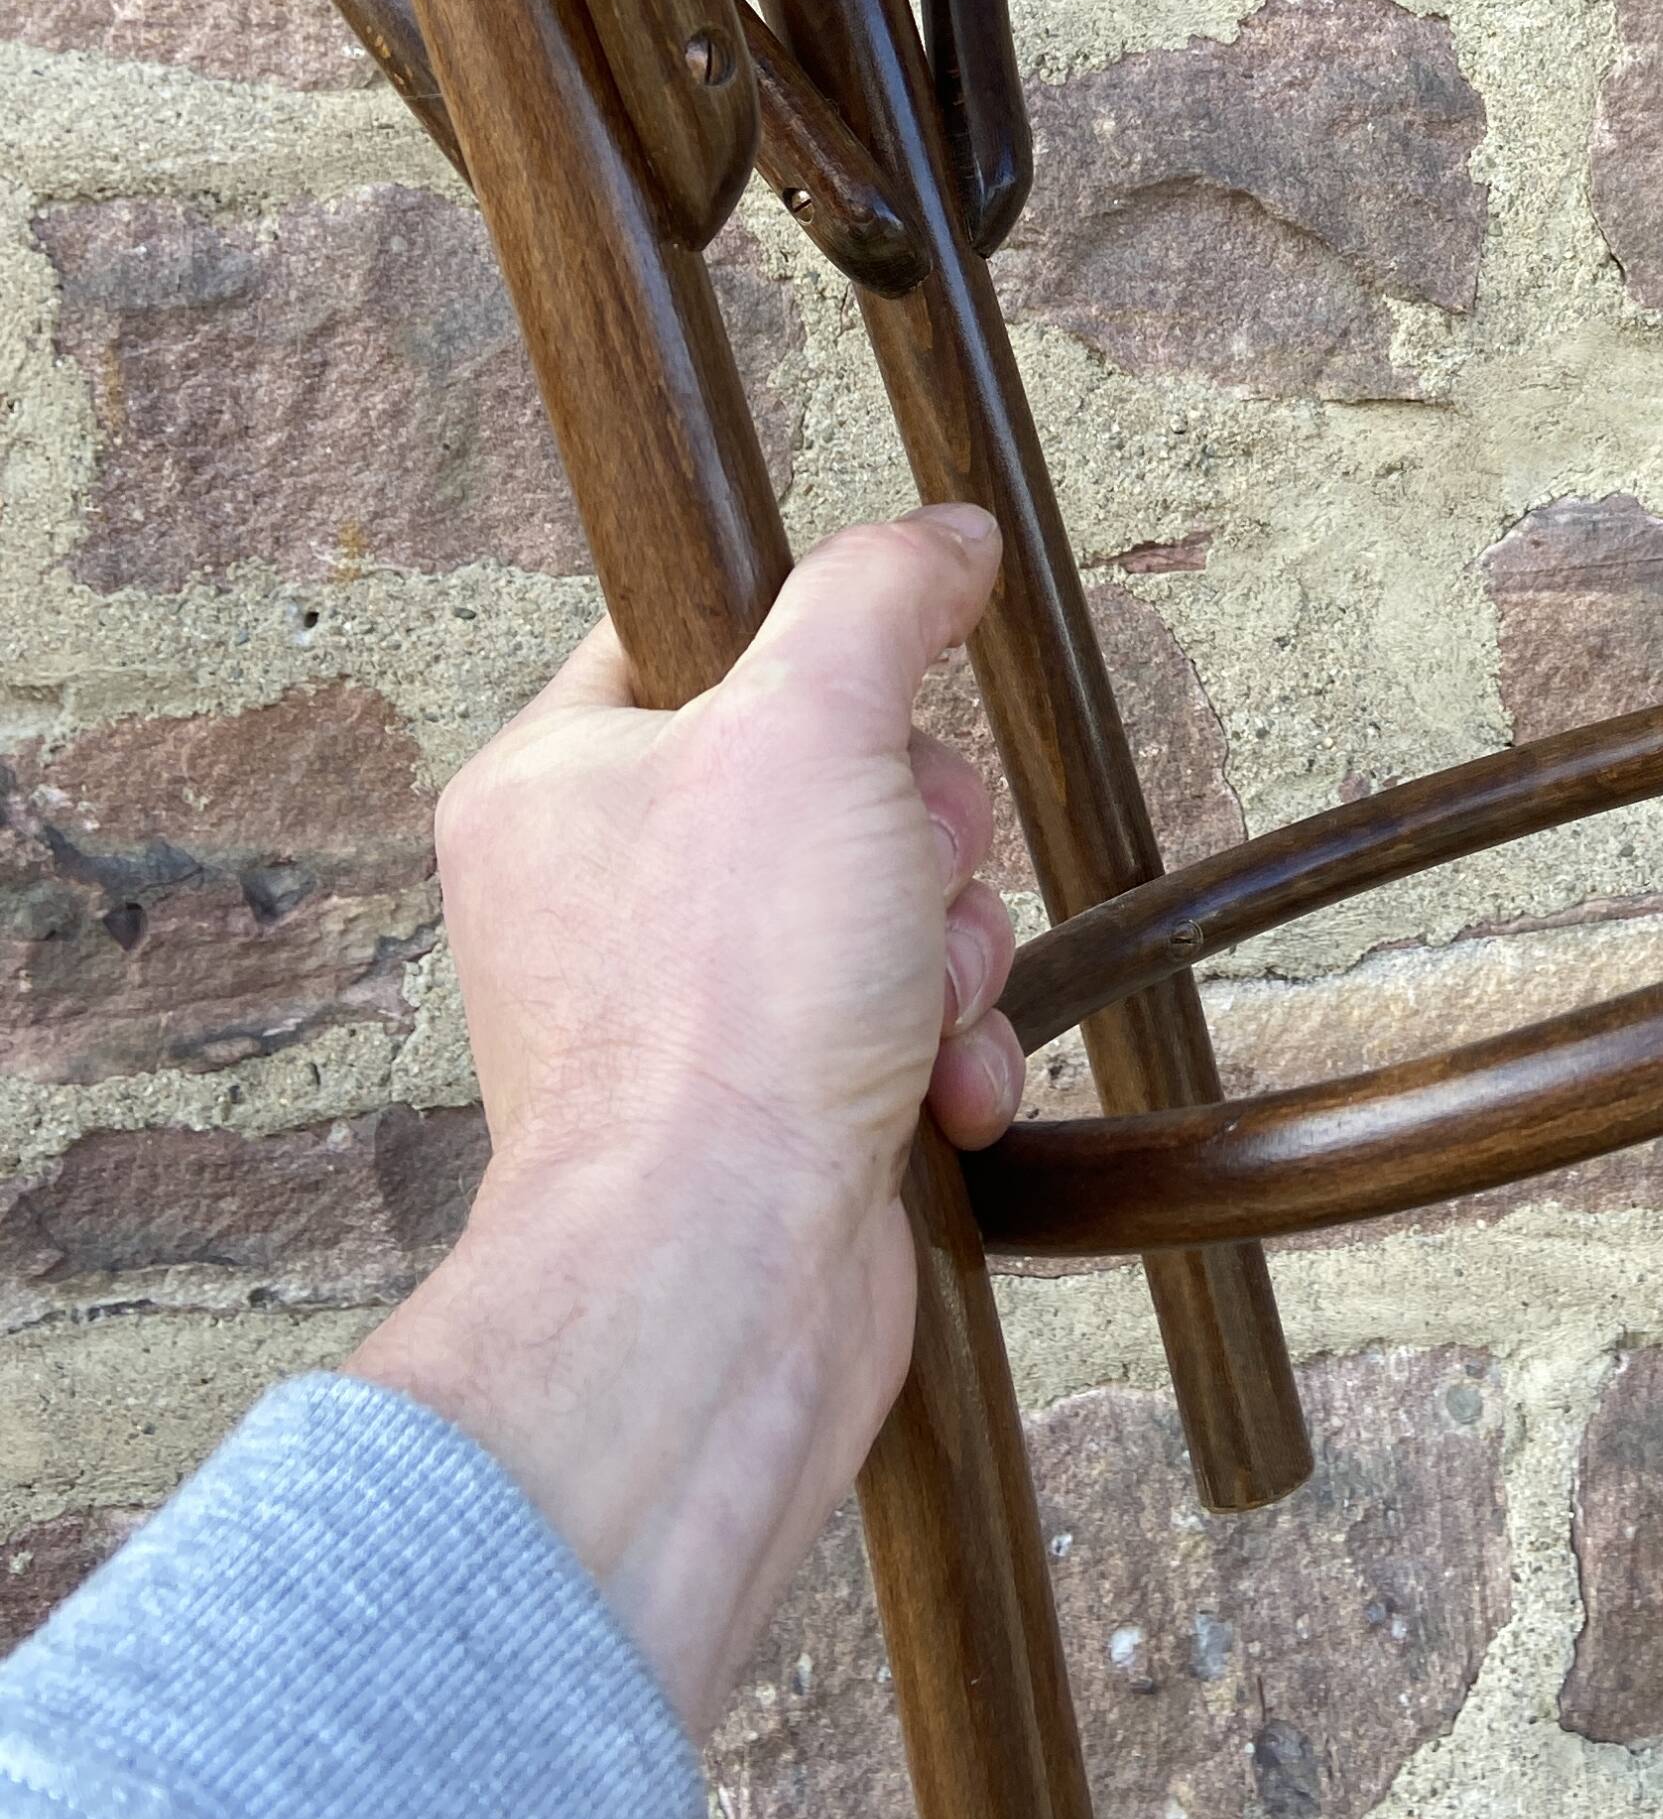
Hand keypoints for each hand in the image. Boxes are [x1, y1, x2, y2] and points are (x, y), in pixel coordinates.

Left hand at [354, 506, 1020, 1732]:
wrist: (719, 1283)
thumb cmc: (724, 1013)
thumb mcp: (813, 726)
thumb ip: (877, 596)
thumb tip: (943, 535)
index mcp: (556, 782)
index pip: (701, 641)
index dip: (825, 657)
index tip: (885, 700)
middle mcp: (600, 894)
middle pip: (830, 776)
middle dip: (923, 835)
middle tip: (911, 877)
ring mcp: (684, 1010)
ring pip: (884, 902)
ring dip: (951, 948)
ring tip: (926, 1008)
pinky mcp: (766, 1109)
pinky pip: (895, 1026)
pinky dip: (947, 1051)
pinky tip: (949, 1092)